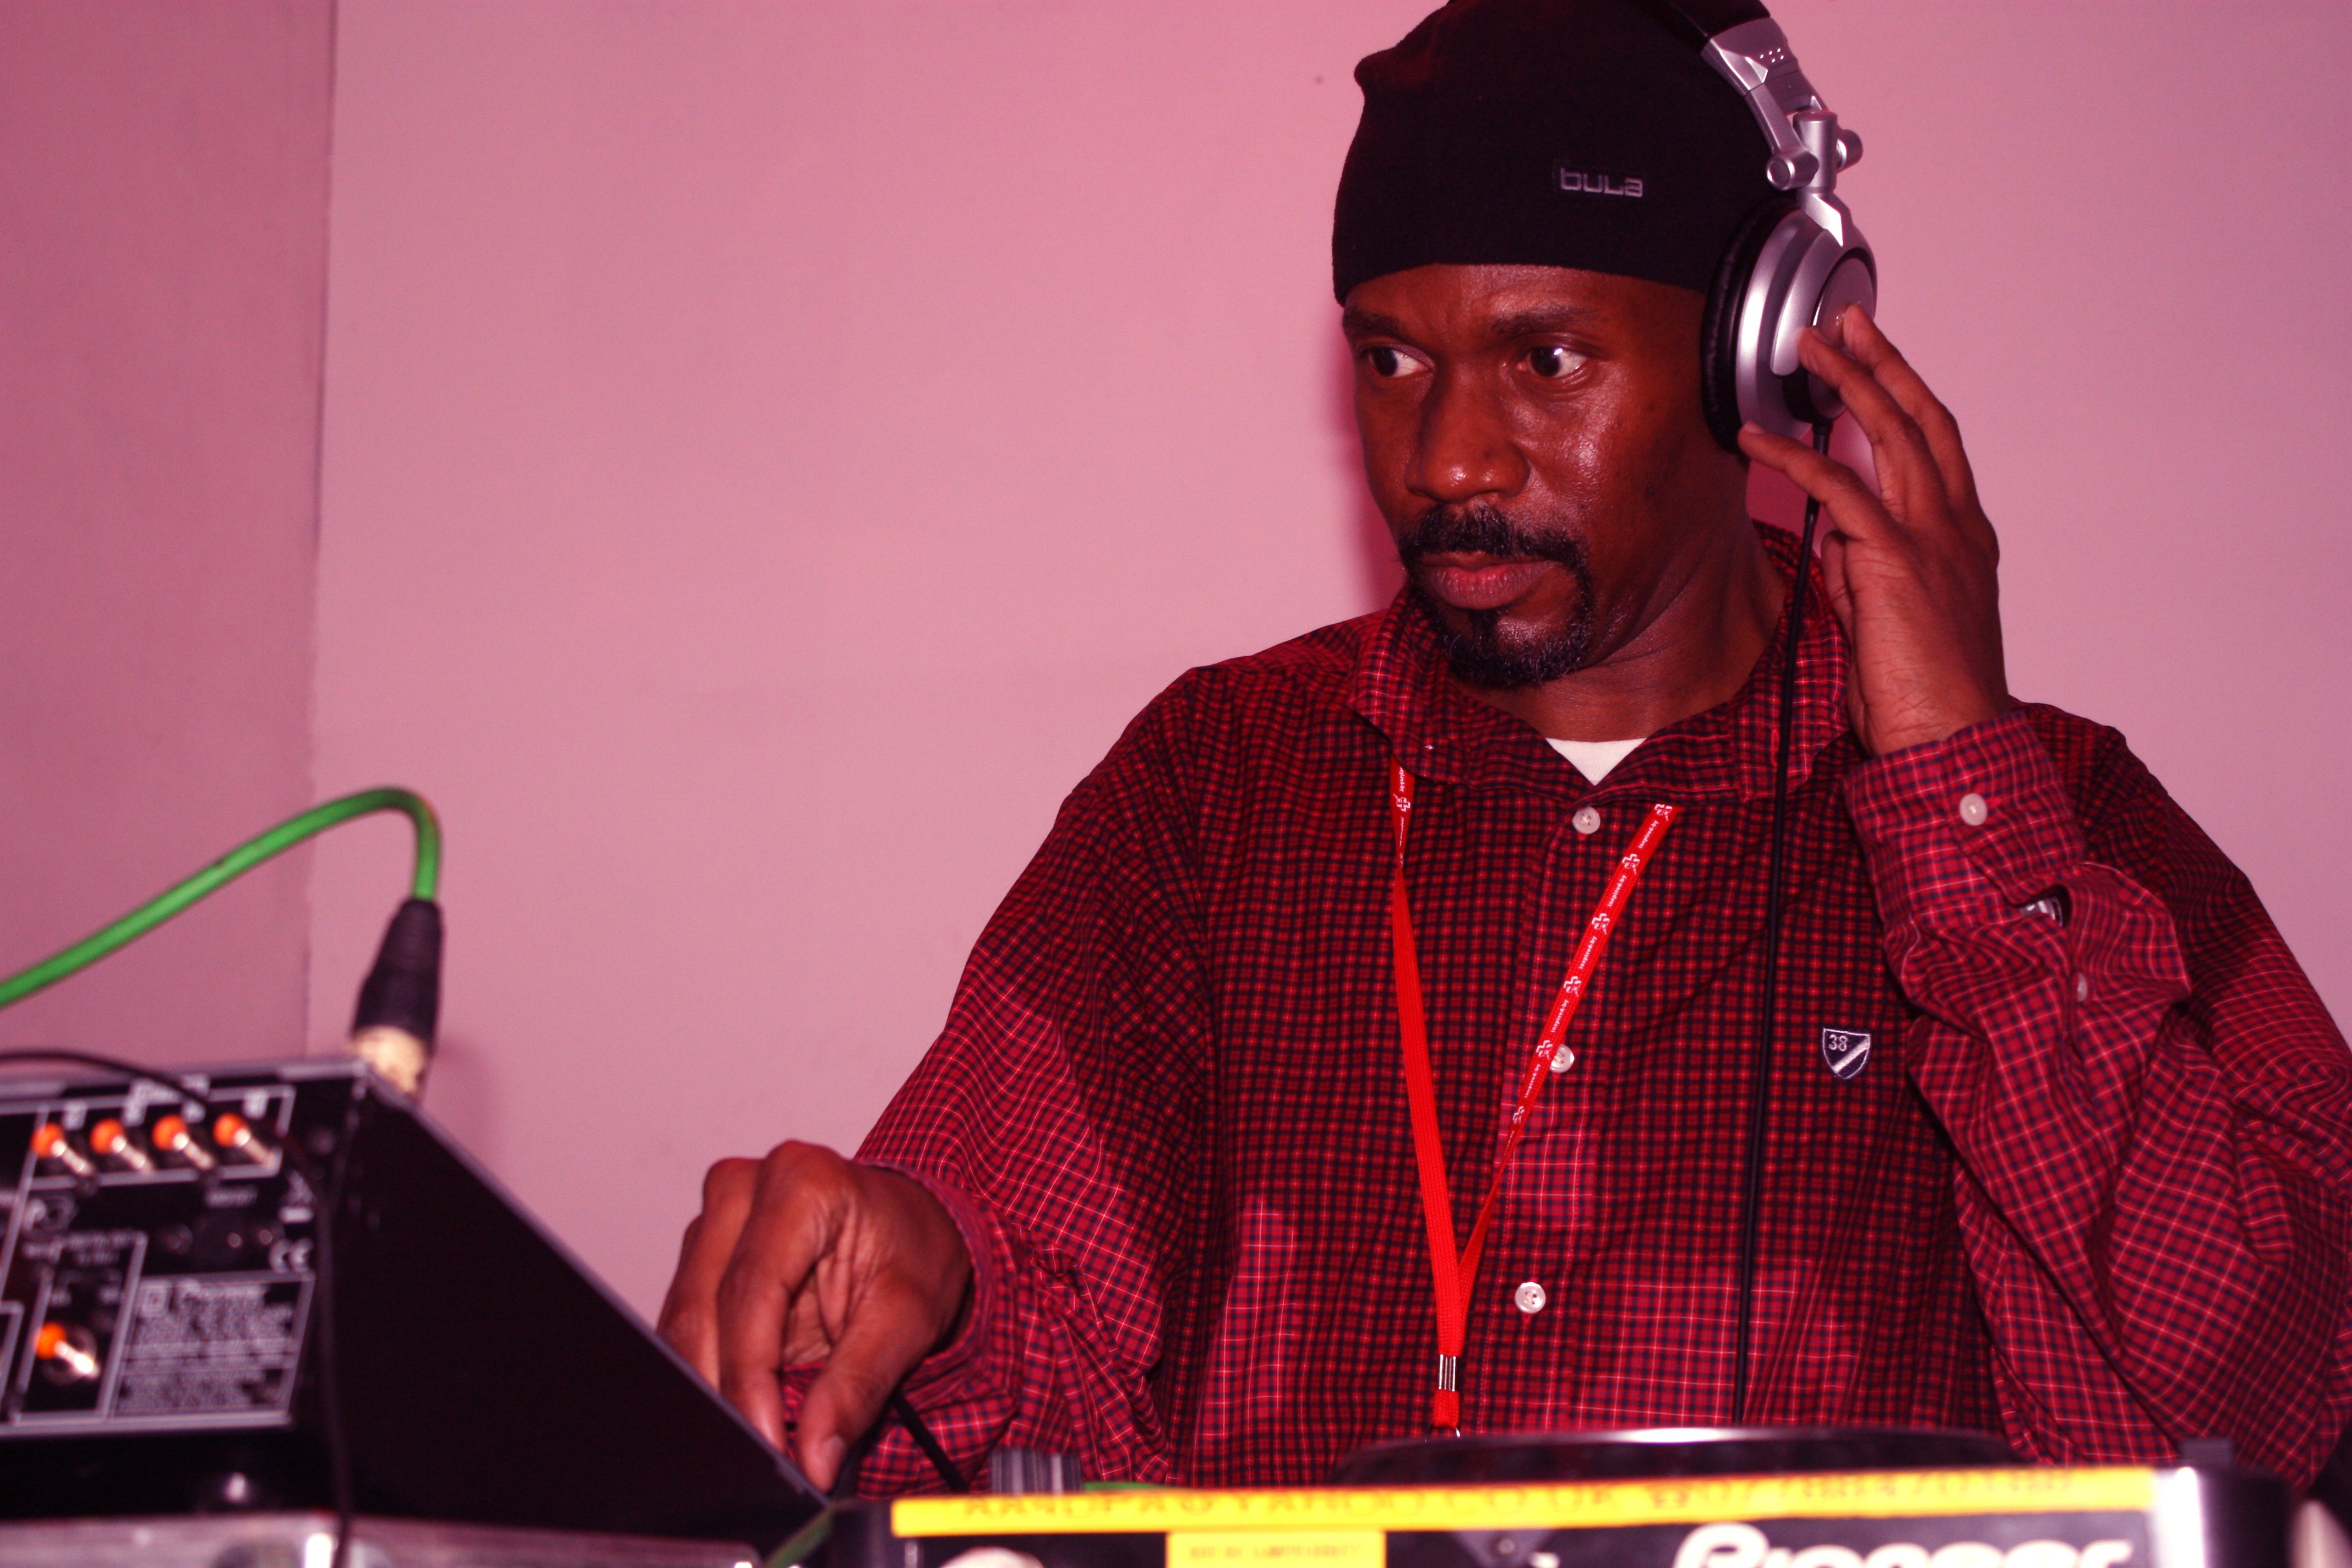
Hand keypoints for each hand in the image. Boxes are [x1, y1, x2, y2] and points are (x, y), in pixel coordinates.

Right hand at [658, 1141, 971, 1490]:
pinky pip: (686, 1325)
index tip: (766, 1442)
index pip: (751, 1292)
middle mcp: (744, 1188)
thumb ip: (858, 1385)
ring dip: (712, 1388)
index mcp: (802, 1182)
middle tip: (759, 1455)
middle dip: (727, 1393)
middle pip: (705, 1309)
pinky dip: (709, 1374)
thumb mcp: (909, 1318)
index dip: (750, 1377)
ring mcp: (715, 1219)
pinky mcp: (702, 1253)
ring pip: (684, 1322)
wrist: (914, 1226)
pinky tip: (738, 1409)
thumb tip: (815, 1456)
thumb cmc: (916, 1252)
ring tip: (752, 1441)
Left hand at [1737, 308, 2008, 756]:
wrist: (1953, 739)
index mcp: (1964, 540)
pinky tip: (1756, 439)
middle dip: (1885, 363)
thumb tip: (1835, 545)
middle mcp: (1956, 527)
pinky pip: (1839, 490)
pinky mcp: (1895, 560)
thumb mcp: (1888, 624)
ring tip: (1809, 347)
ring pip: (1891, 434)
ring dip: (1848, 382)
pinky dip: (1792, 458)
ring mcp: (1931, 538)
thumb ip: (1863, 577)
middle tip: (1849, 323)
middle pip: (1921, 420)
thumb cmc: (1925, 696)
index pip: (1937, 448)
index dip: (1907, 396)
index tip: (1880, 361)